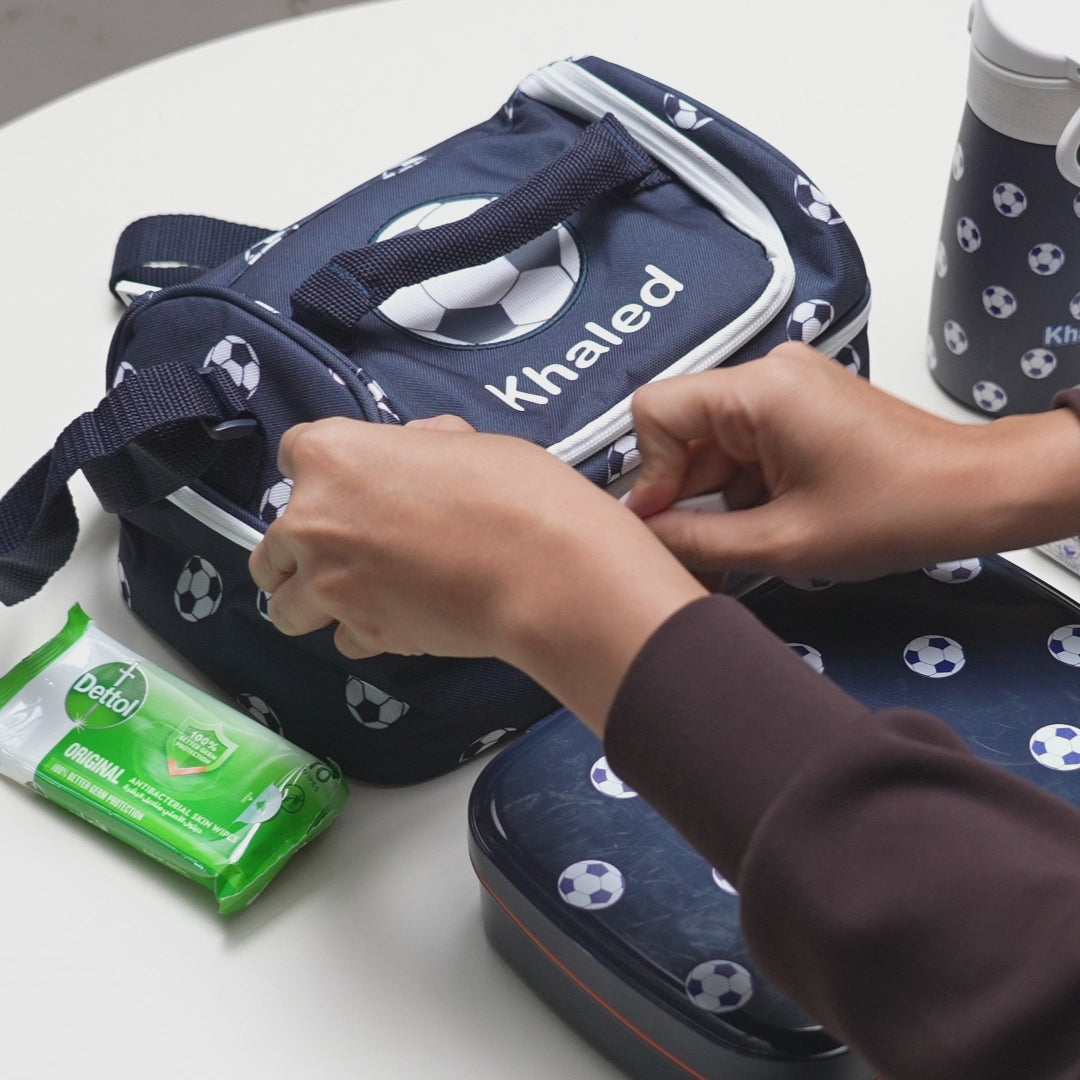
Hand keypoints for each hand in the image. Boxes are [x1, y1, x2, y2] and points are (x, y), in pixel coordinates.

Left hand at [248, 416, 704, 731]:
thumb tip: (412, 447)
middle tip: (347, 551)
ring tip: (354, 599)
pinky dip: (360, 632)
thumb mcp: (465, 441)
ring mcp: (329, 583)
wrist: (541, 570)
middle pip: (271, 543)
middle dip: (300, 549)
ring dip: (311, 602)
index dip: (321, 469)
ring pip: (284, 605)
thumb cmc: (512, 489)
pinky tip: (395, 621)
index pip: (291, 453)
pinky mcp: (360, 632)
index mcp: (331, 456)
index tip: (347, 484)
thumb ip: (417, 444)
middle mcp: (311, 519)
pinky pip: (339, 638)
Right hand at [624, 344, 1079, 580]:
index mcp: (759, 390)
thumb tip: (640, 537)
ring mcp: (787, 386)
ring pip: (713, 445)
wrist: (977, 492)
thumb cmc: (894, 513)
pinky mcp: (802, 404)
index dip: (651, 475)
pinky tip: (771, 524)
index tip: (669, 527)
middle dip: (686, 496)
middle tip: (703, 556)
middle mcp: (767, 372)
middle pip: (684, 432)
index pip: (655, 411)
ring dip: (718, 499)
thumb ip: (696, 540)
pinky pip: (744, 445)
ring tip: (750, 546)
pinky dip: (744, 488)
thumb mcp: (782, 541)